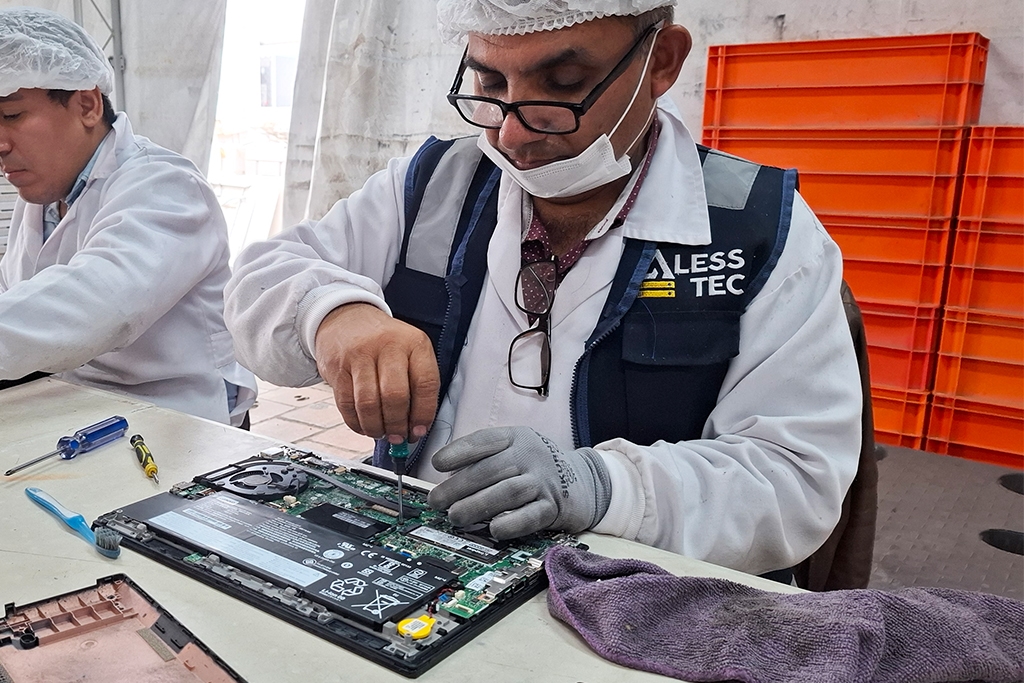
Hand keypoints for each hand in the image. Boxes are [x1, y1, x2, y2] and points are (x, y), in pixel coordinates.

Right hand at [314, 303, 439, 441]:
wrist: (347, 319)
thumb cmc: (384, 342)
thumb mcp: (410, 351)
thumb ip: (417, 384)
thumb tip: (417, 427)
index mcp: (414, 343)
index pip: (425, 384)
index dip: (424, 414)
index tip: (419, 430)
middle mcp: (388, 346)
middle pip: (395, 396)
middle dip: (398, 425)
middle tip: (399, 437)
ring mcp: (360, 355)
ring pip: (368, 403)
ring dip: (376, 427)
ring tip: (381, 433)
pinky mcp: (337, 367)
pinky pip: (346, 404)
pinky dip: (356, 423)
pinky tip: (364, 425)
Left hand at [427, 427, 611, 538]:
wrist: (585, 481)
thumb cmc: (536, 467)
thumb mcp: (515, 450)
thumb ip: (486, 459)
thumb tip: (446, 479)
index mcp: (517, 437)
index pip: (485, 440)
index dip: (459, 451)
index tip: (436, 464)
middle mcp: (531, 455)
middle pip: (491, 469)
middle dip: (458, 486)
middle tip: (437, 501)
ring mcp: (544, 481)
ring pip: (508, 492)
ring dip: (477, 505)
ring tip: (455, 517)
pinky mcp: (555, 507)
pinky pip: (531, 516)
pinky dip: (511, 523)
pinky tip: (493, 529)